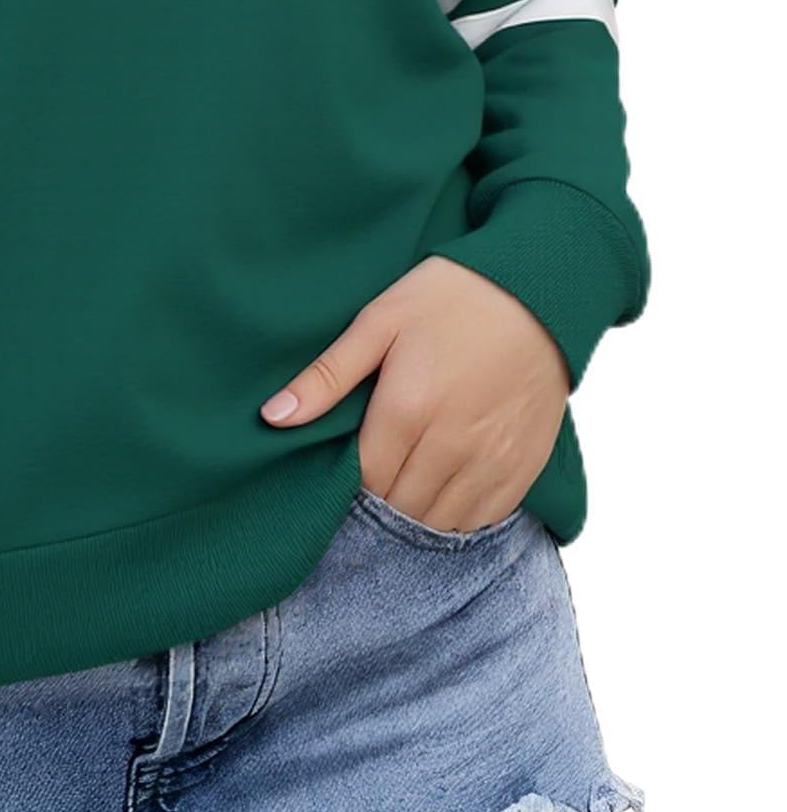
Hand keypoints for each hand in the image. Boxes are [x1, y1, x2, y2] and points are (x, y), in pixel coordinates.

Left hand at [260, 256, 569, 530]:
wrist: (539, 289)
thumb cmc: (452, 298)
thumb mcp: (379, 321)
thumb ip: (326, 376)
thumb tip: (272, 417)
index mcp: (407, 410)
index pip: (363, 481)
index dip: (348, 479)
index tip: (347, 460)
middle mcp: (450, 445)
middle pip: (398, 506)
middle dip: (379, 496)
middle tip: (376, 470)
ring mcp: (491, 460)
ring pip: (439, 522)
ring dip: (415, 511)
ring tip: (406, 481)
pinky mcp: (524, 466)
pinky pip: (483, 519)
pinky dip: (458, 517)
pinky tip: (445, 489)